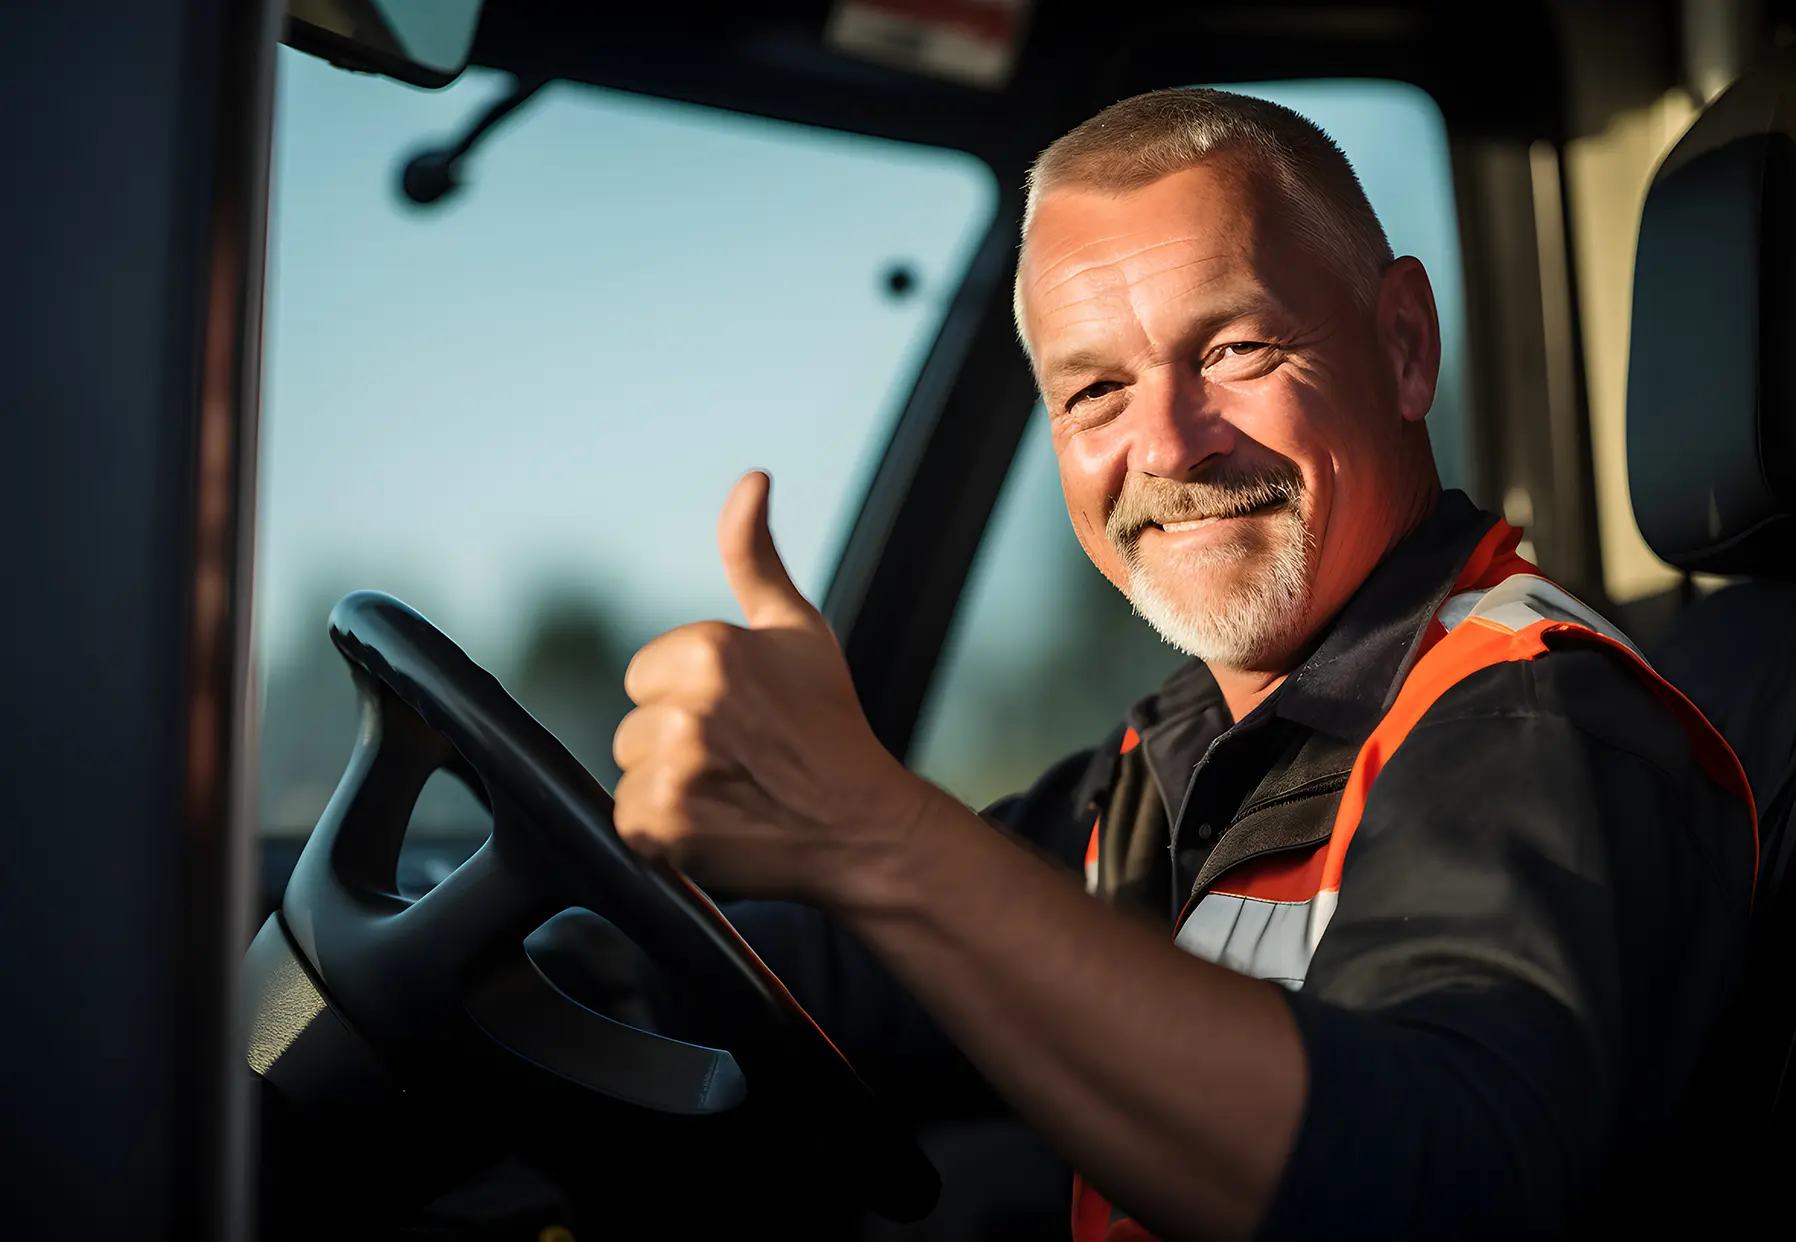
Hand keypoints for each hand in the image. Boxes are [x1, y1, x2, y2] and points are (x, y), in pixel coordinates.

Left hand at [611, 471, 933, 905]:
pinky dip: (664, 834)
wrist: (863, 825)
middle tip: (739, 760)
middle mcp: (687, 707)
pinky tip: (715, 825)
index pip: (645, 674)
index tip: (739, 719)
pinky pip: (628, 822)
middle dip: (675, 745)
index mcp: (709, 651)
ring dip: (667, 789)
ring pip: (629, 773)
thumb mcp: (797, 630)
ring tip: (729, 793)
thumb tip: (750, 479)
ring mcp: (673, 770)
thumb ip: (754, 555)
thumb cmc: (829, 726)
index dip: (687, 699)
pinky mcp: (660, 827)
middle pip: (633, 726)